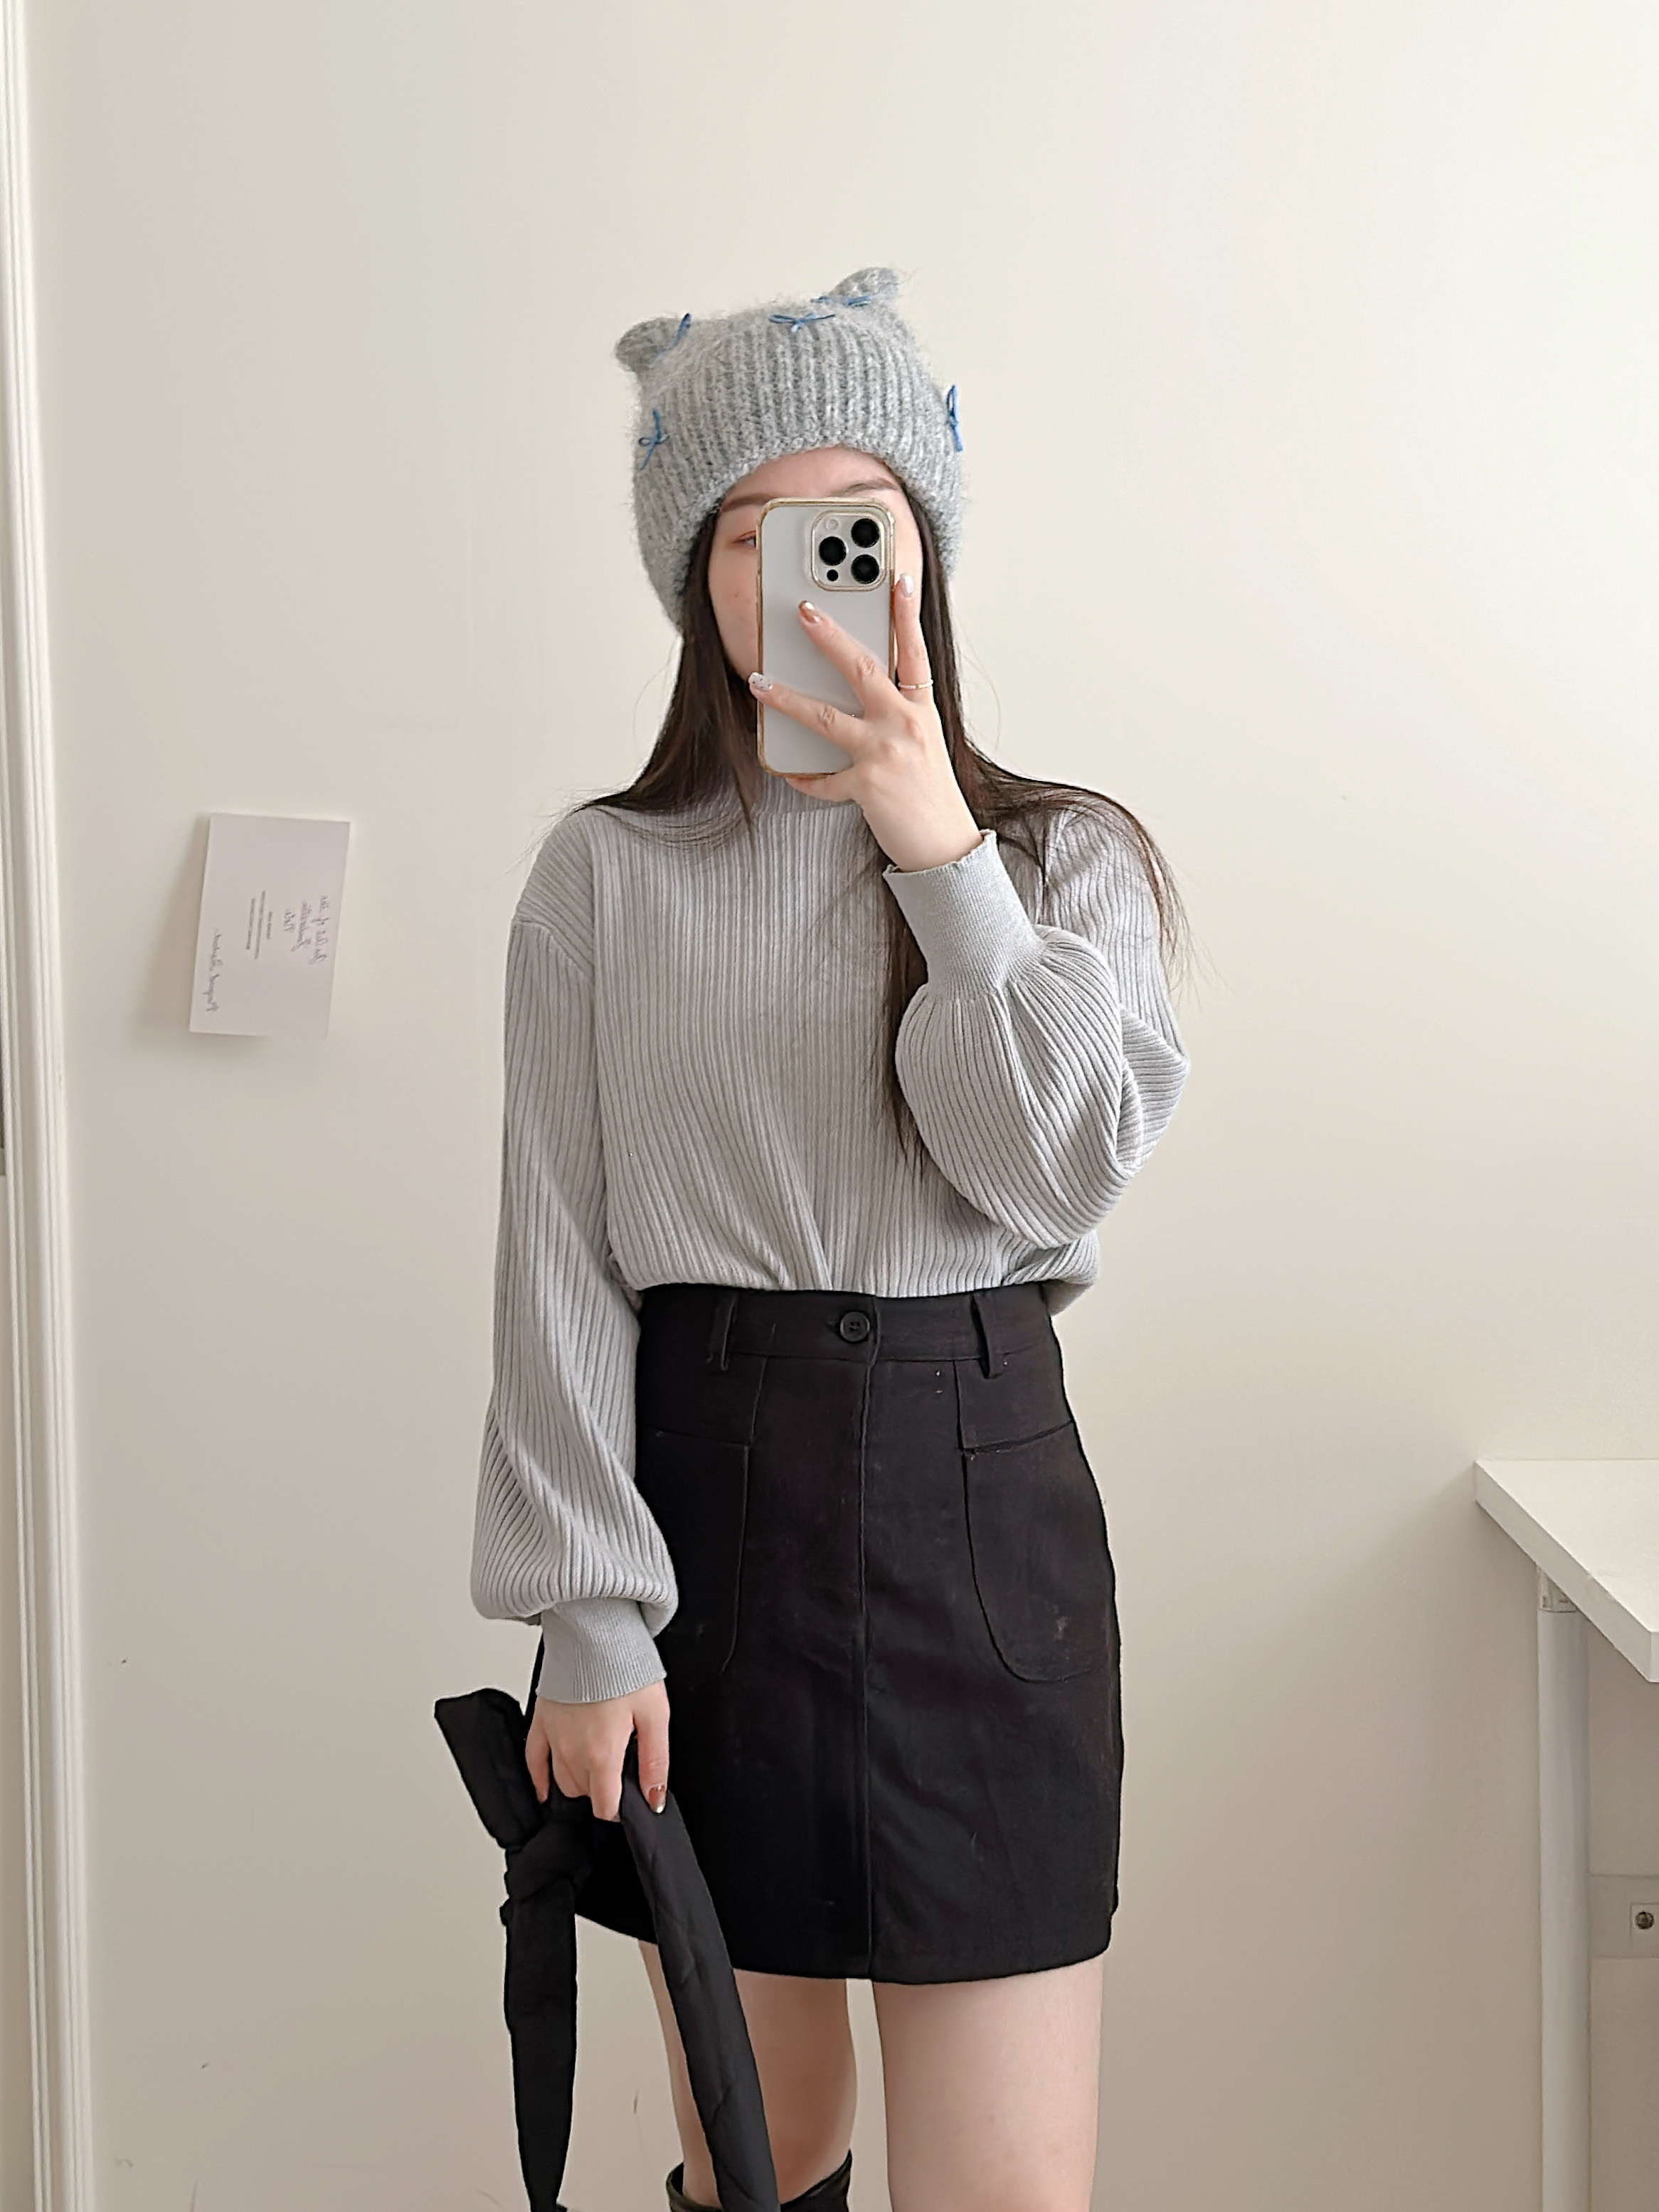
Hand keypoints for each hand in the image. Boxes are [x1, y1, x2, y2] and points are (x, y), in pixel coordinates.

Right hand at [526, 1678, 669, 1822]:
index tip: (629, 1798)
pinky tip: (547, 1787)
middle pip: (585, 1794)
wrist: (594, 1633)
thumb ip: (655, 1762)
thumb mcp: (656, 1715)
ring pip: (562, 1782)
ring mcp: (553, 1738)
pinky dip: (540, 1779)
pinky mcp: (540, 1722)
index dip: (620, 1808)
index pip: (605, 1807)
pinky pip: (533, 1762)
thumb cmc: (626, 1668)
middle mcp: (572, 1752)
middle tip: (618, 1769)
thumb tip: (654, 1799)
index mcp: (602, 1754)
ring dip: (579, 1782)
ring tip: (595, 1764)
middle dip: (603, 1789)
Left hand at [748, 573, 984, 874]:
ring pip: (826, 717)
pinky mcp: (865, 787)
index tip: (896, 578)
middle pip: (863, 670)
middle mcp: (905, 726)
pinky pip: (821, 778)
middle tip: (803, 612)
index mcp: (922, 711)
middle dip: (830, 638)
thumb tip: (864, 690)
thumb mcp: (924, 743)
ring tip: (759, 681)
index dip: (906, 613)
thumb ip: (899, 712)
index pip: (915, 652)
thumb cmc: (931, 794)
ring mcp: (885, 755)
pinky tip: (787, 771)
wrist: (946, 847)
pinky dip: (802, 776)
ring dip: (787, 698)